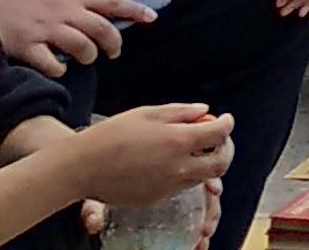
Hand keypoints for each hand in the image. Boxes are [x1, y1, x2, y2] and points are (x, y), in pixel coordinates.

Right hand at [0, 0, 149, 74]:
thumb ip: (79, 6)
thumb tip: (107, 20)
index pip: (111, 1)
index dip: (135, 9)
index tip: (152, 17)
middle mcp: (63, 12)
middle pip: (102, 28)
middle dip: (113, 43)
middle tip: (113, 53)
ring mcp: (45, 29)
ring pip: (82, 46)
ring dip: (88, 56)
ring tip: (83, 59)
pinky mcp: (27, 45)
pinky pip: (52, 63)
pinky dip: (60, 69)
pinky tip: (58, 69)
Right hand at [58, 102, 233, 209]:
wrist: (82, 167)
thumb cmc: (111, 136)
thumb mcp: (147, 114)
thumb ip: (181, 112)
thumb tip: (205, 111)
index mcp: (178, 141)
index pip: (219, 133)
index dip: (227, 123)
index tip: (225, 118)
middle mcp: (179, 168)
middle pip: (221, 163)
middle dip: (225, 149)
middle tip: (218, 138)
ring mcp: (169, 186)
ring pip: (203, 177)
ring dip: (206, 162)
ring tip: (194, 149)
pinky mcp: (157, 198)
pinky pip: (183, 187)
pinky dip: (187, 174)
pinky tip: (172, 163)